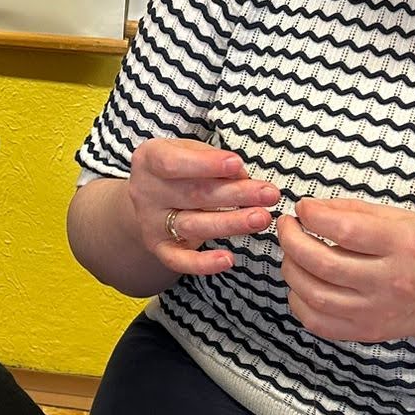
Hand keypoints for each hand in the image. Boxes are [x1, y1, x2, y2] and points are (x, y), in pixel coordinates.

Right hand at [125, 138, 280, 276]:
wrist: (151, 198)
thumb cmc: (179, 168)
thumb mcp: (189, 151)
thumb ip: (212, 159)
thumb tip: (241, 176)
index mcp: (149, 159)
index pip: (174, 162)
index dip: (206, 164)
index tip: (237, 165)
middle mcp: (146, 192)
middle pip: (193, 195)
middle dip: (236, 194)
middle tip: (268, 194)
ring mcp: (151, 223)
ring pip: (193, 225)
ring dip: (231, 223)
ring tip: (261, 218)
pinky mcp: (159, 248)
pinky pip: (179, 260)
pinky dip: (203, 263)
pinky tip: (228, 259)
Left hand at [277, 196, 414, 343]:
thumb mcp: (403, 219)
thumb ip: (355, 211)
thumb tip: (310, 208)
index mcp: (404, 245)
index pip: (345, 230)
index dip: (313, 216)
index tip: (303, 208)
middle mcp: (391, 282)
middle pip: (323, 263)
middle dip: (292, 240)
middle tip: (287, 227)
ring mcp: (378, 312)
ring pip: (314, 294)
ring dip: (291, 269)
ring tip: (292, 254)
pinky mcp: (367, 332)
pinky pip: (318, 322)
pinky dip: (298, 301)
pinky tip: (301, 284)